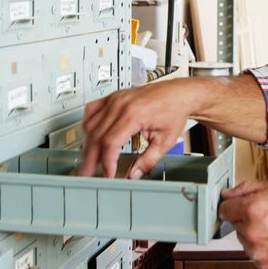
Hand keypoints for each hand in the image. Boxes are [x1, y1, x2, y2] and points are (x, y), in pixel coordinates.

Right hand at [79, 79, 207, 177]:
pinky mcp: (114, 96)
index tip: (108, 173)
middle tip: (88, 172)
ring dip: (88, 143)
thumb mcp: (165, 141)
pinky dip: (88, 124)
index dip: (106, 161)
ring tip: (91, 158)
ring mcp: (115, 99)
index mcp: (134, 115)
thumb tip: (134, 174)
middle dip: (91, 157)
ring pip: (91, 123)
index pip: (110, 142)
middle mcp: (121, 105)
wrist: (179, 94)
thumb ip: (148, 160)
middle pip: (96, 135)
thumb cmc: (174, 111)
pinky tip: (91, 135)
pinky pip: (92, 109)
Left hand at [218, 181, 267, 268]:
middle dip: (245, 219)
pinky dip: (261, 247)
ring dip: (253, 233)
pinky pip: (253, 251)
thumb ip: (245, 188)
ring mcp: (255, 249)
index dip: (233, 206)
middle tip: (267, 215)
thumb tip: (227, 194)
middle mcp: (250, 230)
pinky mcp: (261, 262)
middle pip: (234, 224)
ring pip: (243, 239)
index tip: (240, 207)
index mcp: (251, 209)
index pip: (223, 209)